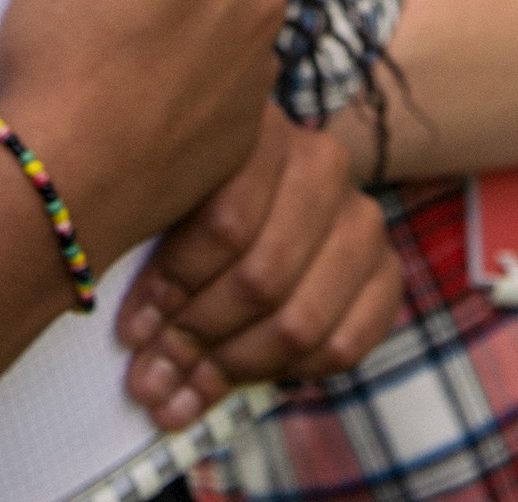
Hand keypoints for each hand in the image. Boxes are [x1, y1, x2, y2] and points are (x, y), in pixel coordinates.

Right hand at [0, 0, 285, 270]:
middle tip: (97, 13)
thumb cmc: (72, 38)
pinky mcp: (239, 138)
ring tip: (109, 64)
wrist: (69, 171)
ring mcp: (256, 75)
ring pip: (207, 29)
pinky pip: (207, 92)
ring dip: (170, 36)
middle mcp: (263, 3)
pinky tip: (129, 107)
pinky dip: (175, 93)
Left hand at [112, 108, 401, 427]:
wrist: (273, 188)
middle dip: (198, 338)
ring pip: (299, 321)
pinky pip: (343, 346)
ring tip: (187, 388)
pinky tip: (245, 377)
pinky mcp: (386, 272)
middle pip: (261, 279)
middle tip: (155, 373)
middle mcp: (326, 166)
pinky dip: (289, 374)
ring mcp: (363, 221)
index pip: (226, 224)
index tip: (131, 332)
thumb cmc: (198, 197)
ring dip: (235, 365)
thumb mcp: (173, 197)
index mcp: (265, 129)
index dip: (173, 288)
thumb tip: (133, 342)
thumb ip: (155, 252)